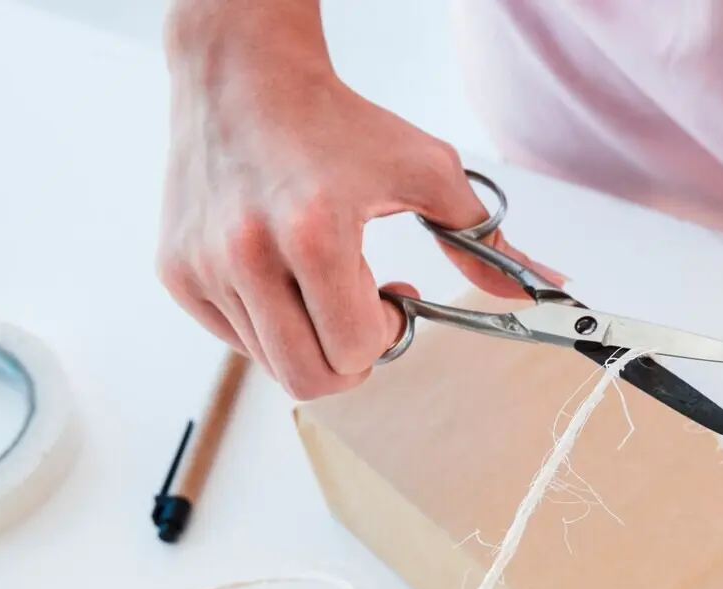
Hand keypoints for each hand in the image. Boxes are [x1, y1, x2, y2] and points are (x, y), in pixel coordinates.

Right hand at [155, 1, 557, 399]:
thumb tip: (546, 288)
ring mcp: (203, 267)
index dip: (389, 334)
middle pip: (311, 379)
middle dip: (352, 361)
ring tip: (324, 284)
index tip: (396, 297)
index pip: (358, 349)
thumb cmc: (338, 122)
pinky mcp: (176, 272)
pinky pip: (234, 340)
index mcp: (314, 234)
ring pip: (272, 363)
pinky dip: (269, 325)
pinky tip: (283, 276)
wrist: (243, 76)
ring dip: (311, 338)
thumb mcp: (426, 172)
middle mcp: (247, 255)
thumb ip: (486, 241)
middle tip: (364, 316)